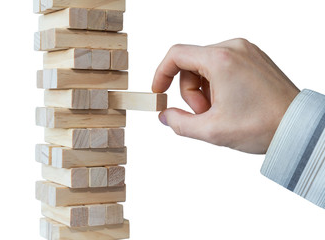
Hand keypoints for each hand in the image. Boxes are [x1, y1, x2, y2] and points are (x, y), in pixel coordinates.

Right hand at [152, 38, 299, 153]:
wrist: (298, 127)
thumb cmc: (262, 126)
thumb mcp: (212, 131)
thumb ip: (179, 123)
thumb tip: (165, 115)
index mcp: (221, 60)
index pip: (176, 55)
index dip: (161, 73)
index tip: (159, 91)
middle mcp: (233, 48)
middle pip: (191, 65)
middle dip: (191, 93)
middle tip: (204, 114)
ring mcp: (245, 51)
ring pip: (206, 67)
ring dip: (205, 90)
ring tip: (220, 111)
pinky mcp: (253, 58)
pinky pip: (222, 67)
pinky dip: (218, 85)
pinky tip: (230, 103)